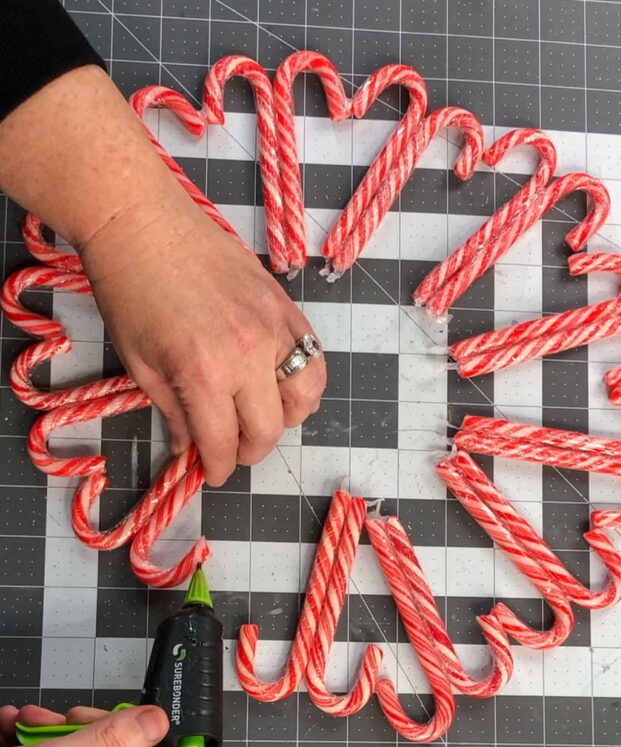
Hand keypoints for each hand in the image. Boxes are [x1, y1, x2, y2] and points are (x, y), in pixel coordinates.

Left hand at [0, 65, 325, 487]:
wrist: (142, 222)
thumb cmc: (129, 292)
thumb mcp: (140, 364)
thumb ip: (173, 412)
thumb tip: (190, 447)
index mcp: (205, 374)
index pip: (225, 443)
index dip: (218, 468)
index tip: (212, 472)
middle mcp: (249, 356)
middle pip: (269, 430)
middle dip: (249, 451)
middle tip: (231, 449)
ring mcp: (275, 328)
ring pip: (305, 398)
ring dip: (285, 419)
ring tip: (261, 417)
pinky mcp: (287, 305)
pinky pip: (314, 358)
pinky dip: (304, 382)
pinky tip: (280, 384)